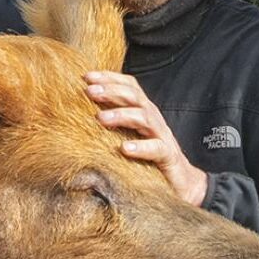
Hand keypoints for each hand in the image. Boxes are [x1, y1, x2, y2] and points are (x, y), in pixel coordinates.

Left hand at [84, 71, 208, 205]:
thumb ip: (112, 123)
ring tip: (101, 118)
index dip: (109, 78)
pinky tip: (124, 149)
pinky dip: (141, 147)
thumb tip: (78, 114)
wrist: (181, 181)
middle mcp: (152, 119)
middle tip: (90, 91)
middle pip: (134, 97)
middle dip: (111, 91)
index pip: (129, 86)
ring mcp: (162, 136)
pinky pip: (156, 149)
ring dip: (121, 115)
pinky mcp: (168, 156)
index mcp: (143, 111)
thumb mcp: (128, 135)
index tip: (86, 77)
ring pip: (144, 118)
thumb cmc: (148, 157)